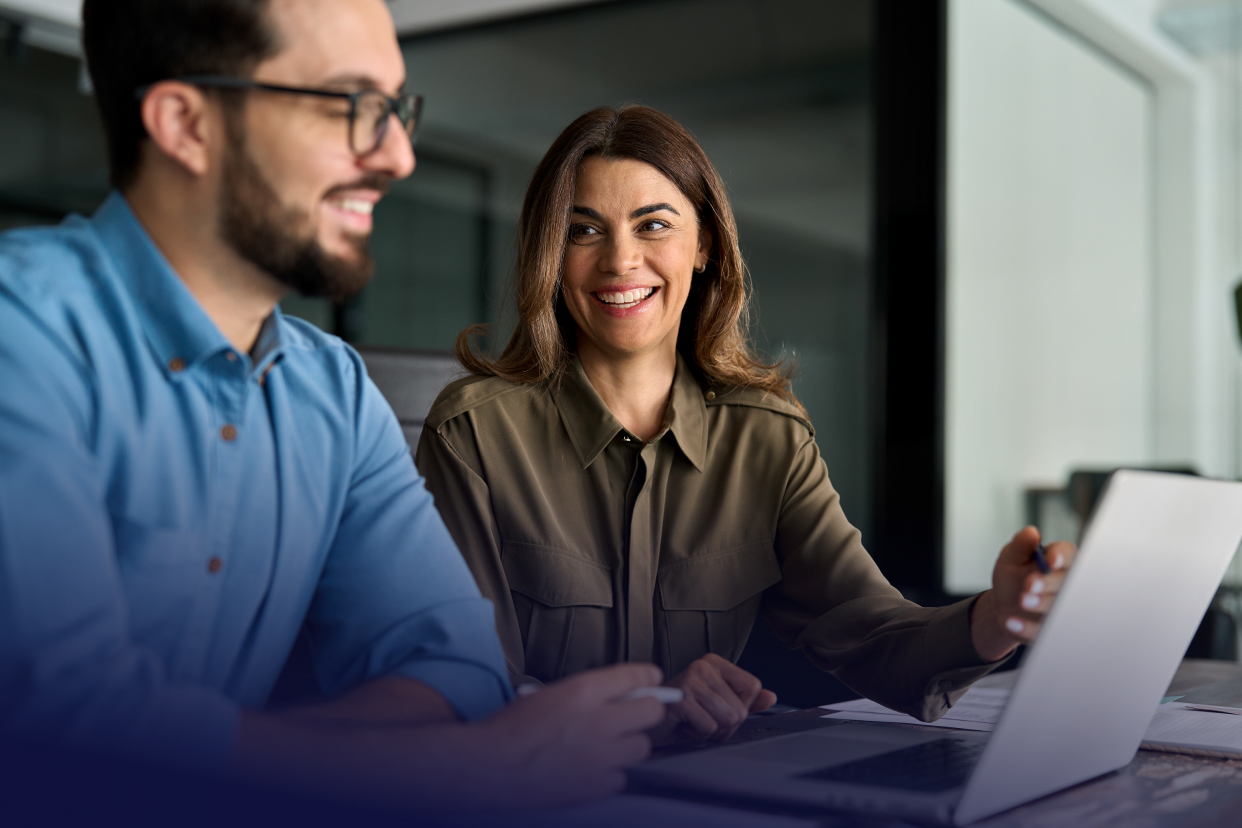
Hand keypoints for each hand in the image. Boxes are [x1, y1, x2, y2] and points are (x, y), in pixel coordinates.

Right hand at [473, 663, 666, 806]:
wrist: (488, 767)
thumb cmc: (510, 728)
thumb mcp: (549, 692)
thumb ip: (588, 690)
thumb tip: (622, 691)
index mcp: (583, 690)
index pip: (636, 675)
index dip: (647, 676)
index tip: (651, 679)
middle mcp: (599, 721)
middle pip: (652, 711)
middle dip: (645, 710)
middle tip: (632, 714)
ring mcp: (601, 756)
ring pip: (642, 747)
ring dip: (629, 743)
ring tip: (606, 744)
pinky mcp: (596, 786)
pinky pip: (621, 777)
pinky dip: (609, 773)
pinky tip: (590, 768)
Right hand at [651, 654, 775, 744]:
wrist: (648, 724)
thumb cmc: (682, 715)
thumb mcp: (717, 704)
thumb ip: (745, 700)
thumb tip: (771, 697)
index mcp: (714, 663)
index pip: (752, 687)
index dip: (741, 708)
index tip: (719, 709)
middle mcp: (703, 666)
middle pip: (741, 709)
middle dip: (724, 726)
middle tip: (702, 720)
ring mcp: (691, 680)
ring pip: (727, 719)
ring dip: (711, 731)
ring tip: (693, 722)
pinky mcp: (681, 699)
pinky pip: (709, 727)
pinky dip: (697, 735)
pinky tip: (683, 726)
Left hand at [971, 526, 1076, 661]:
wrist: (1005, 606)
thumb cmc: (1013, 577)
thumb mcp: (1011, 558)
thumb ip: (1020, 545)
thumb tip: (1031, 532)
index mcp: (1060, 561)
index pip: (1069, 555)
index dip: (1062, 557)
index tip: (1051, 560)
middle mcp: (1067, 584)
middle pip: (1067, 582)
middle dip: (1049, 583)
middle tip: (1030, 584)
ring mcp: (1063, 608)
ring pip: (1060, 607)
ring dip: (1041, 604)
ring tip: (1021, 600)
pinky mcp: (1054, 629)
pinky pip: (1045, 631)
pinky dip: (1028, 628)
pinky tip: (1012, 622)